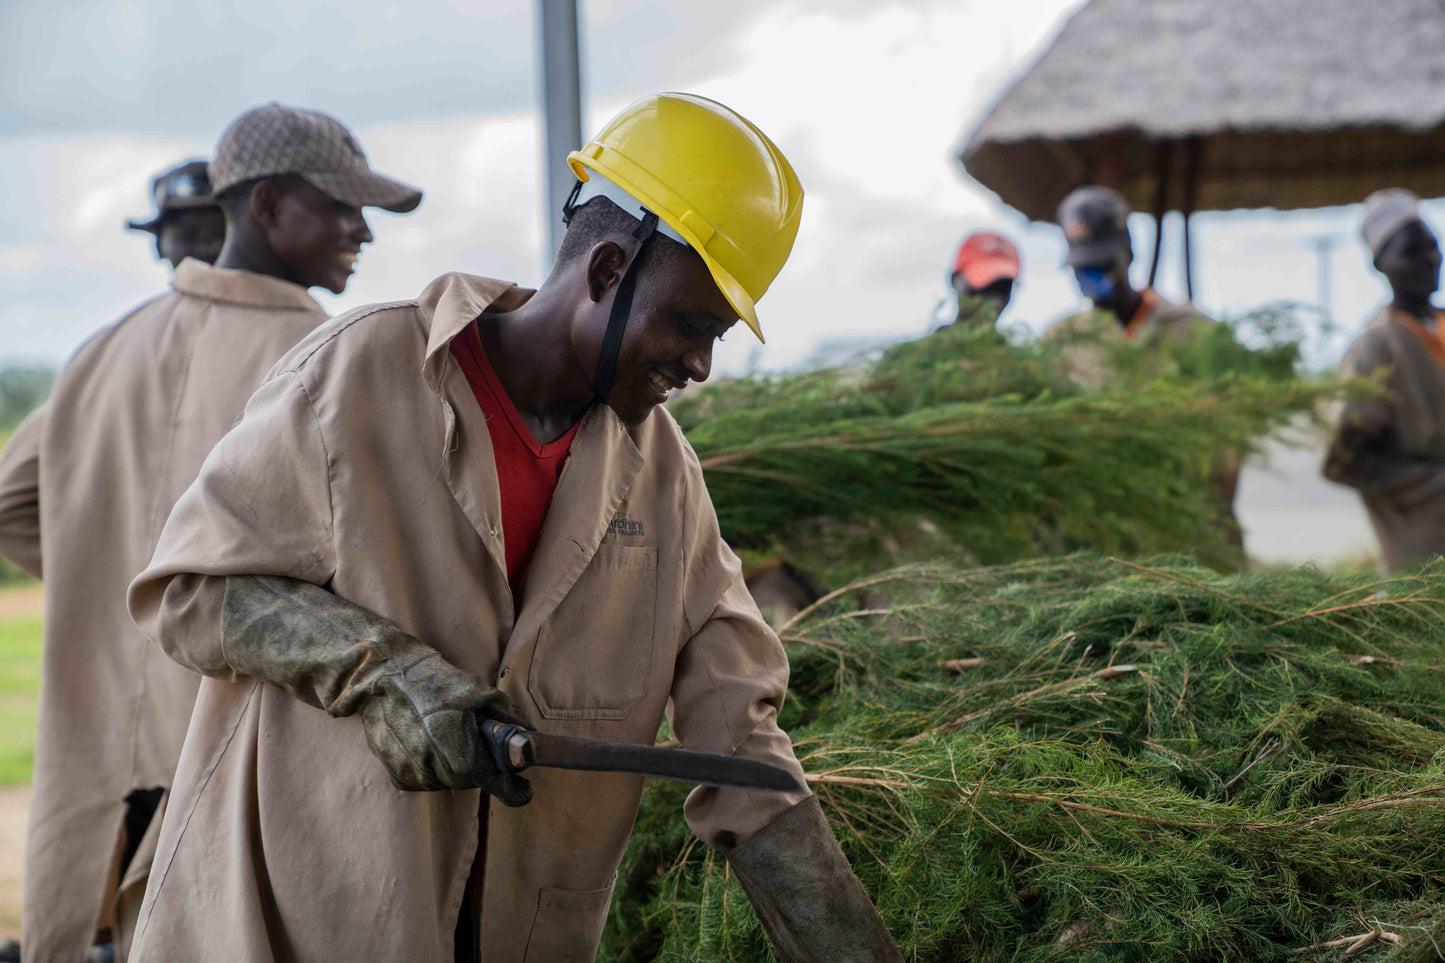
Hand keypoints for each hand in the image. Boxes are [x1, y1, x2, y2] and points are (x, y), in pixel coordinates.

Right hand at [360, 654, 533, 804]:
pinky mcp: (397, 774)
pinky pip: (428, 782)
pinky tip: (433, 746)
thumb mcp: (479, 691)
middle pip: (470, 781)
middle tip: (481, 746)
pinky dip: (437, 770)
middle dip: (482, 769)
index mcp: (454, 744)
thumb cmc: (435, 681)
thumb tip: (531, 738)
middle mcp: (430, 763)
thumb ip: (508, 717)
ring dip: (457, 769)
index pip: (490, 780)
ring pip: (449, 784)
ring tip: (452, 739)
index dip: (512, 790)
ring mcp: (411, 771)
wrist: (385, 676)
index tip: (525, 790)